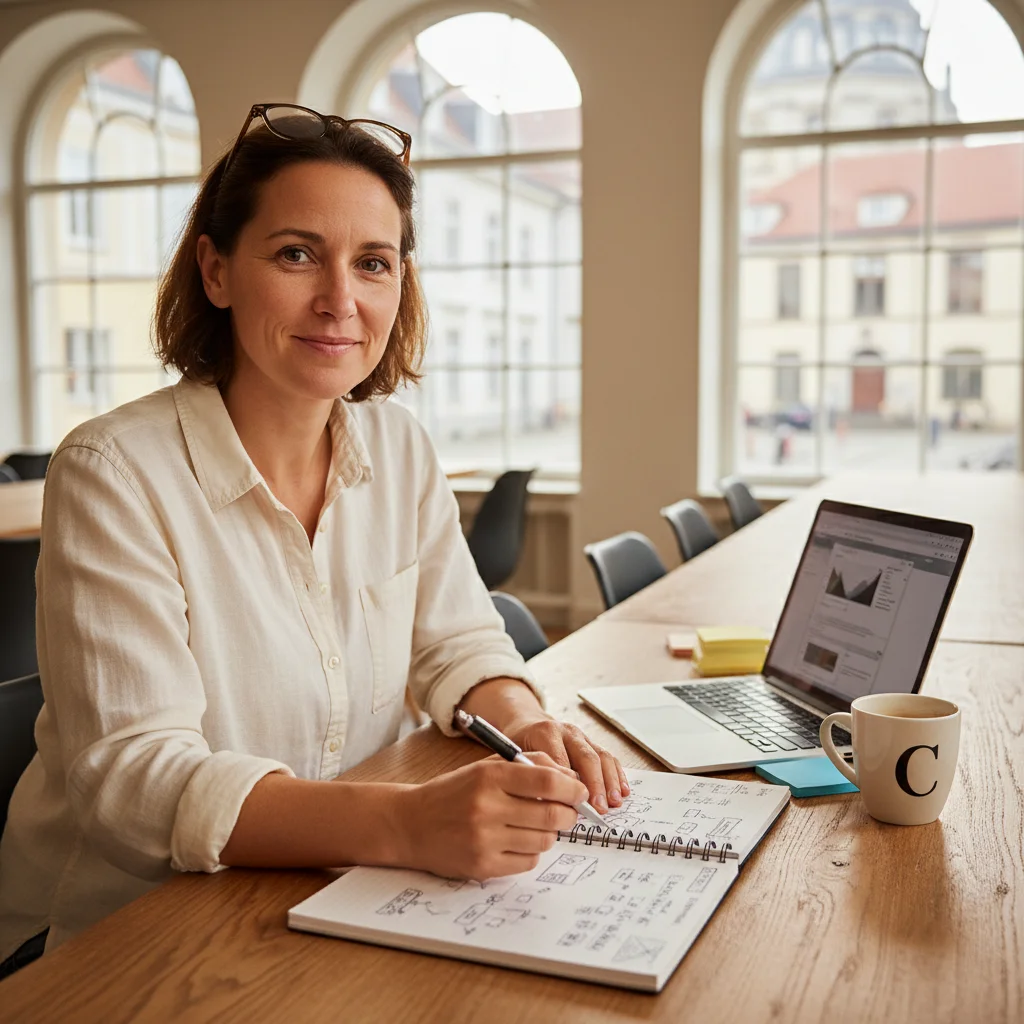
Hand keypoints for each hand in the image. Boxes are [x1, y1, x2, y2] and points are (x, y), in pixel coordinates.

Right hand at [392, 753, 586, 879]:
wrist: (410, 824)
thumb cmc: (453, 793)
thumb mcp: (486, 767)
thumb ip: (528, 765)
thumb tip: (570, 778)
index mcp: (489, 776)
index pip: (547, 782)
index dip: (573, 788)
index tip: (580, 791)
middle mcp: (487, 807)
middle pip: (552, 815)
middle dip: (569, 814)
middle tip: (568, 812)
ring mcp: (484, 839)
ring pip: (544, 840)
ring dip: (550, 833)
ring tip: (537, 825)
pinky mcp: (482, 866)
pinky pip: (528, 861)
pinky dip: (531, 852)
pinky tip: (517, 841)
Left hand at [501, 716, 629, 814]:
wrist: (526, 724)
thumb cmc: (519, 746)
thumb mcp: (514, 756)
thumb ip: (527, 774)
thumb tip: (542, 804)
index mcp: (545, 733)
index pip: (561, 759)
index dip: (569, 783)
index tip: (573, 806)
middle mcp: (567, 732)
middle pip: (586, 756)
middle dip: (595, 784)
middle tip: (599, 808)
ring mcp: (581, 736)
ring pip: (601, 756)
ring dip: (610, 781)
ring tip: (614, 802)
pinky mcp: (591, 743)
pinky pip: (608, 757)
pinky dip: (617, 775)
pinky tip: (622, 791)